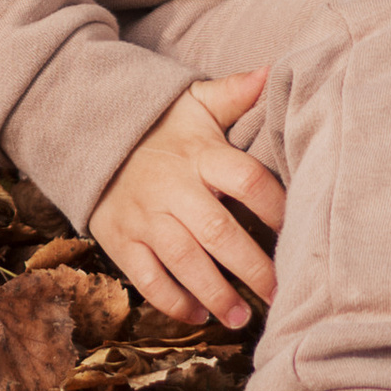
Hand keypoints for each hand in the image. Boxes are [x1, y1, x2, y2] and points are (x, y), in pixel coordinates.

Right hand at [90, 69, 280, 327]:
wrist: (90, 136)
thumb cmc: (161, 127)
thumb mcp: (195, 103)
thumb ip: (234, 93)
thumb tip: (270, 71)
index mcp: (200, 154)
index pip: (247, 180)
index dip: (276, 208)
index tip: (301, 232)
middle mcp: (173, 188)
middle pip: (218, 231)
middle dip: (252, 267)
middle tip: (280, 294)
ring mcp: (145, 217)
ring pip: (184, 261)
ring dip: (215, 294)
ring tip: (243, 318)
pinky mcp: (121, 240)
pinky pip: (146, 278)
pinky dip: (172, 302)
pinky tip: (198, 316)